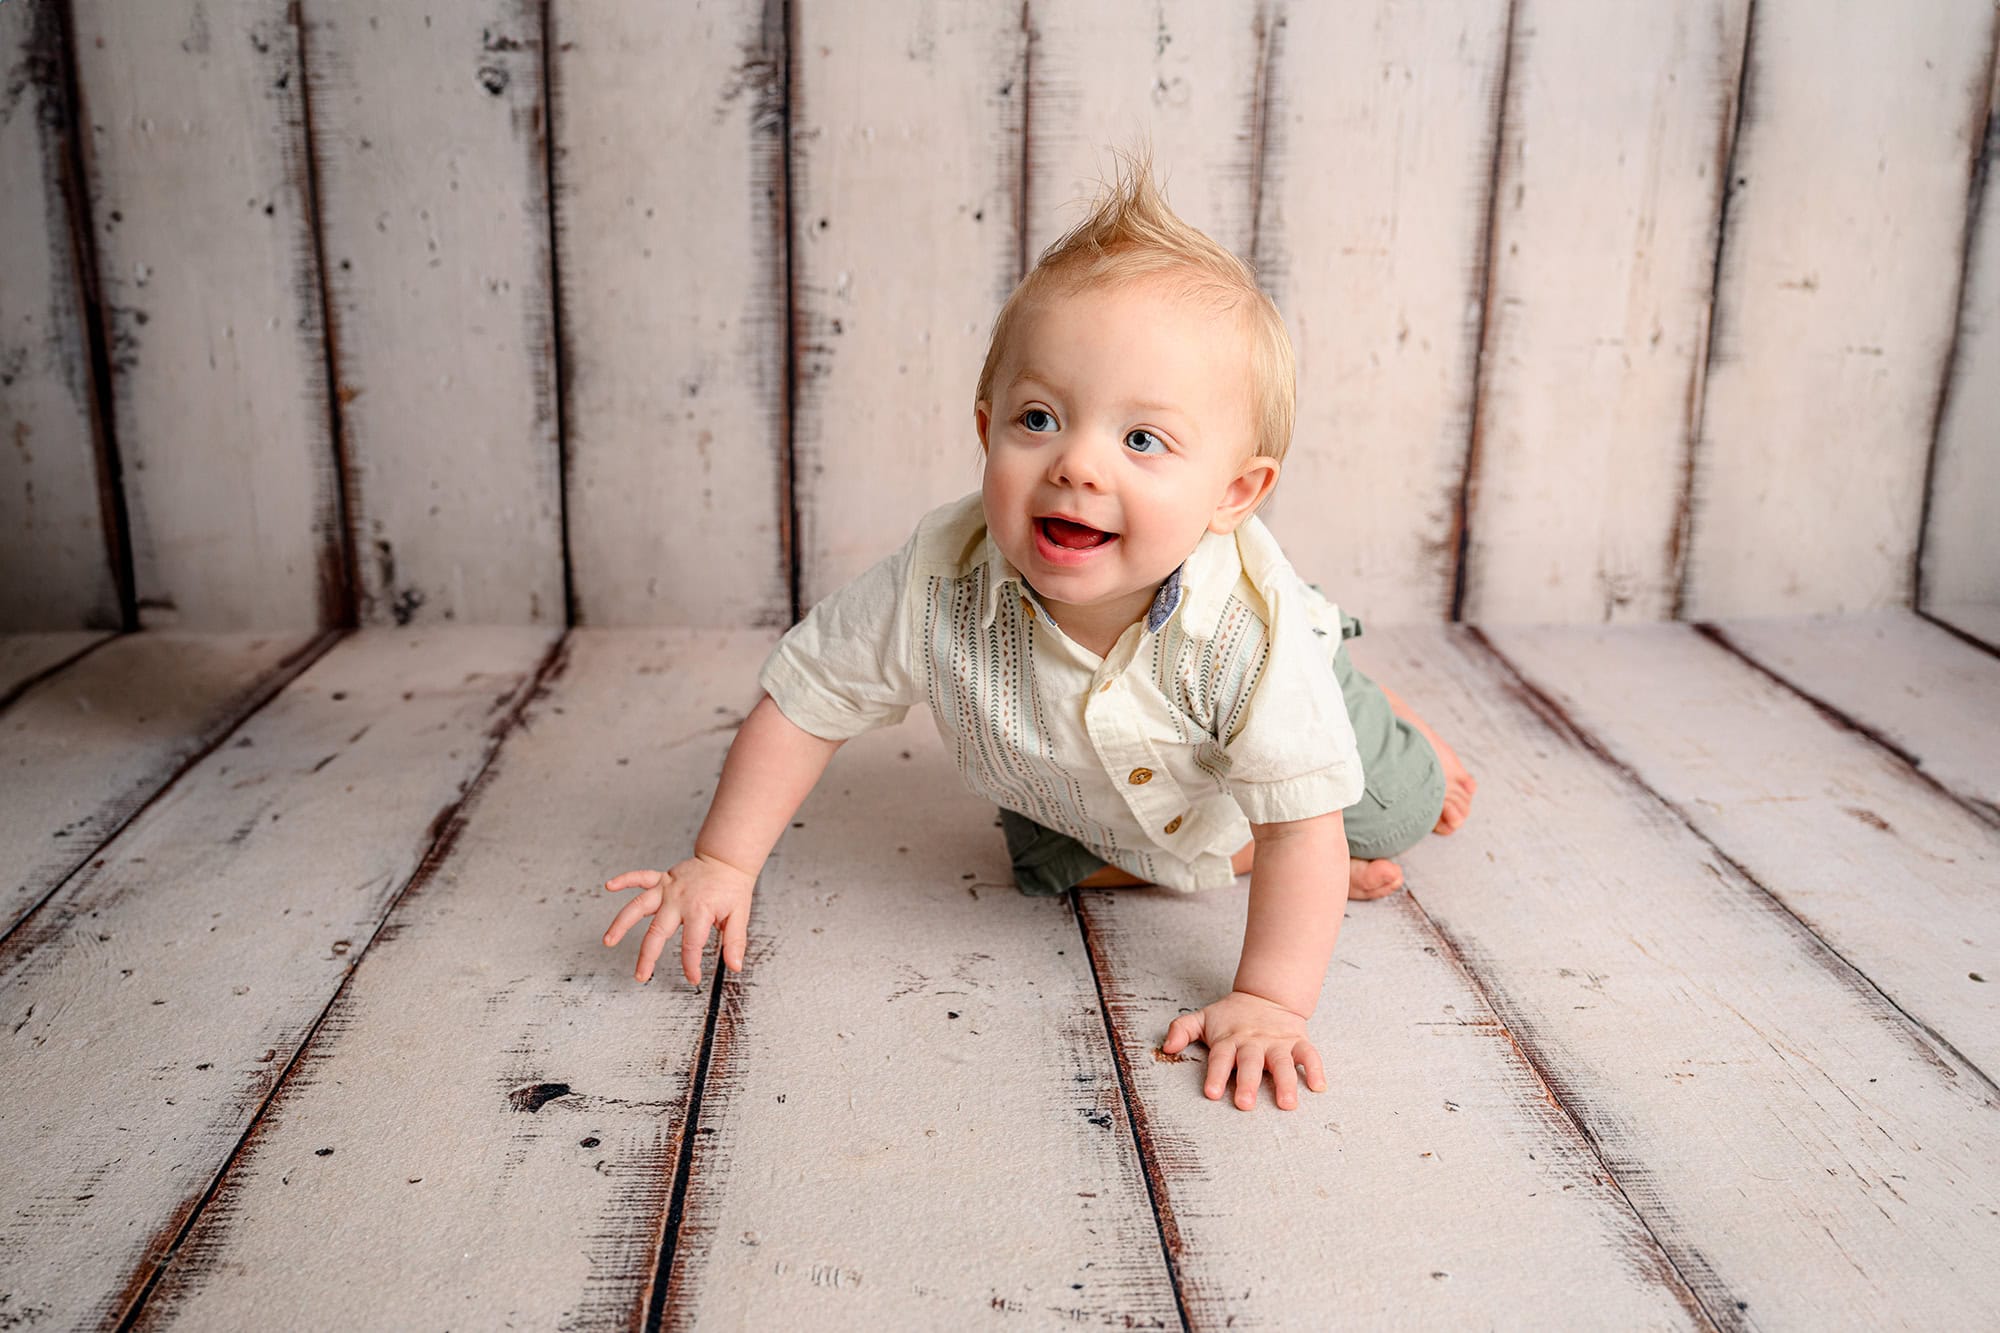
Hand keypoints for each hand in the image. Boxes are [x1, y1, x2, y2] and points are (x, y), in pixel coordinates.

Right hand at [602, 853, 754, 984]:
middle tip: (640, 976)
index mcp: (699, 910)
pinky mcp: (662, 878)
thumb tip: (734, 966)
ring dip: (622, 923)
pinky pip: (640, 877)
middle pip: (658, 931)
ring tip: (608, 941)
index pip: (691, 944)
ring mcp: (667, 888)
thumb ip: (735, 942)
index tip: (693, 979)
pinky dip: (625, 879)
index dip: (691, 965)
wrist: (727, 860)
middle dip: (647, 956)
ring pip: (639, 906)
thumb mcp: (740, 916)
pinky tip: (609, 885)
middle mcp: (678, 900)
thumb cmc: (732, 889)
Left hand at [1161, 990, 1327, 1110]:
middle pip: (1251, 1063)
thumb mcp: (1204, 1018)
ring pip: (1283, 1062)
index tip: (1212, 1093)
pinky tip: (1318, 1086)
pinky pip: (1309, 1055)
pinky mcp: (1298, 1042)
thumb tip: (1166, 1046)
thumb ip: (1182, 1029)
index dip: (1216, 1074)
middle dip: (1249, 1083)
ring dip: (1286, 1083)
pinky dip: (1316, 1069)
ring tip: (1287, 1104)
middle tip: (1246, 1104)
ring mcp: (1277, 1043)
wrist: (1266, 996)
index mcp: (1230, 1039)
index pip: (1221, 1058)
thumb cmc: (1231, 1016)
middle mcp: (1254, 1042)